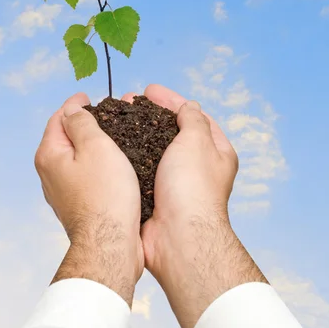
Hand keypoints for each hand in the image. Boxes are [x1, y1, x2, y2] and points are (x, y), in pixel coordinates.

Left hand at [35, 92, 143, 306]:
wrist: (110, 244)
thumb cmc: (106, 195)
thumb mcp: (96, 146)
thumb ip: (81, 123)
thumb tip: (71, 110)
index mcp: (50, 154)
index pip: (59, 118)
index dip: (75, 104)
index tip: (89, 97)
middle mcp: (49, 173)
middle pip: (64, 137)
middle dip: (83, 123)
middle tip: (105, 114)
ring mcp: (62, 191)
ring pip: (75, 157)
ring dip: (91, 144)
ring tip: (112, 136)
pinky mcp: (77, 204)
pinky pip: (84, 175)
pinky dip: (95, 163)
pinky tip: (112, 165)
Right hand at [123, 84, 265, 327]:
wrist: (178, 237)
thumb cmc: (192, 187)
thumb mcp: (196, 142)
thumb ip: (192, 120)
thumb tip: (190, 106)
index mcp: (216, 152)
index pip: (194, 116)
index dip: (171, 100)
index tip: (149, 90)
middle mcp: (197, 167)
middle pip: (171, 132)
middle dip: (149, 115)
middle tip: (126, 102)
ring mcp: (175, 182)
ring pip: (152, 149)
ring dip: (135, 133)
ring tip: (114, 119)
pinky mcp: (155, 194)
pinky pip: (140, 168)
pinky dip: (128, 155)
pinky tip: (112, 146)